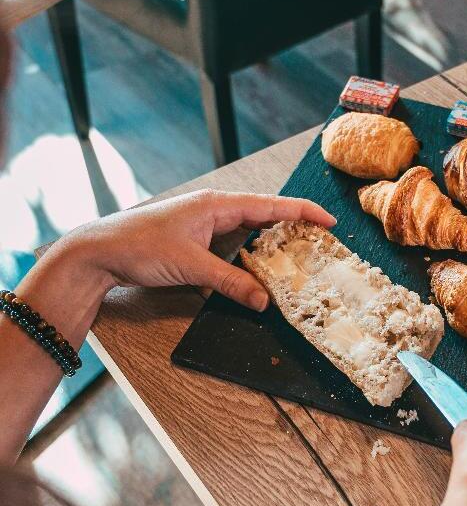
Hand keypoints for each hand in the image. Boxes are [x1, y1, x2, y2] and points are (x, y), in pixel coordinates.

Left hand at [59, 189, 335, 309]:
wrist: (98, 251)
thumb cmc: (139, 246)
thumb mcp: (191, 266)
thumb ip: (230, 282)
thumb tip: (264, 300)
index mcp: (218, 204)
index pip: (271, 205)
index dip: (303, 212)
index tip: (329, 221)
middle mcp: (215, 209)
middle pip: (265, 214)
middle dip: (293, 227)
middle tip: (320, 243)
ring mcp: (205, 223)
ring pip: (249, 230)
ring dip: (271, 242)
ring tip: (297, 255)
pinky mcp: (196, 238)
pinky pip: (234, 242)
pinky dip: (250, 253)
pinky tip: (259, 266)